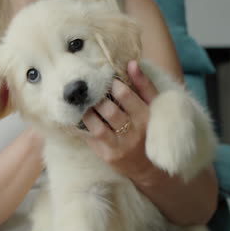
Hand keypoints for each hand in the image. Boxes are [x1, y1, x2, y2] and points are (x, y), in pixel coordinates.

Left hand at [81, 61, 159, 182]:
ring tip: (81, 103)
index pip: (126, 96)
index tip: (104, 78)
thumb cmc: (148, 130)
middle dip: (96, 98)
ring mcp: (119, 146)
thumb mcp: (152, 107)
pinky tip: (76, 117)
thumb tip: (131, 63)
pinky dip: (81, 127)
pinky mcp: (107, 155)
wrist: (146, 167)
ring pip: (97, 126)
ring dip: (86, 112)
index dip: (112, 84)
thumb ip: (144, 85)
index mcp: (146, 117)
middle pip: (109, 110)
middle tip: (88, 90)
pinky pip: (90, 139)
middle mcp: (133, 132)